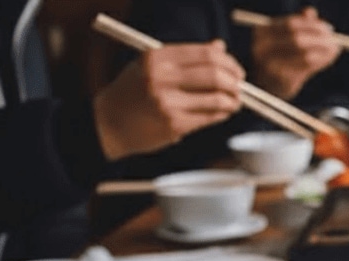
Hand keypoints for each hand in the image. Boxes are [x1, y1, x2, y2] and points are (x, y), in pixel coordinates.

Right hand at [93, 40, 243, 160]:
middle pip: (215, 74)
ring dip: (233, 100)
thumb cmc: (134, 92)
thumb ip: (186, 57)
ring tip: (235, 101)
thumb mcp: (152, 66)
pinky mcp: (174, 125)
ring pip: (217, 98)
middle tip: (240, 86)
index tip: (236, 70)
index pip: (205, 54)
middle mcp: (161, 78)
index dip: (228, 62)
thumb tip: (220, 47)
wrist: (108, 124)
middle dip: (235, 81)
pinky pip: (210, 117)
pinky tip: (223, 112)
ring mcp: (168, 103)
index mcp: (156, 58)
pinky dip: (222, 114)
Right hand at [249, 7, 341, 100]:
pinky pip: (306, 68)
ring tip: (334, 49)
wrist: (269, 86)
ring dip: (323, 50)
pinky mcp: (281, 79)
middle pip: (297, 38)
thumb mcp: (286, 38)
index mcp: (262, 32)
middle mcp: (262, 47)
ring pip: (304, 53)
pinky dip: (321, 61)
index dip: (312, 25)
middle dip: (319, 38)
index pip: (291, 23)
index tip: (329, 28)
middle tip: (335, 39)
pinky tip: (328, 59)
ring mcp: (270, 65)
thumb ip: (297, 24)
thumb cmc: (280, 58)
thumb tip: (310, 11)